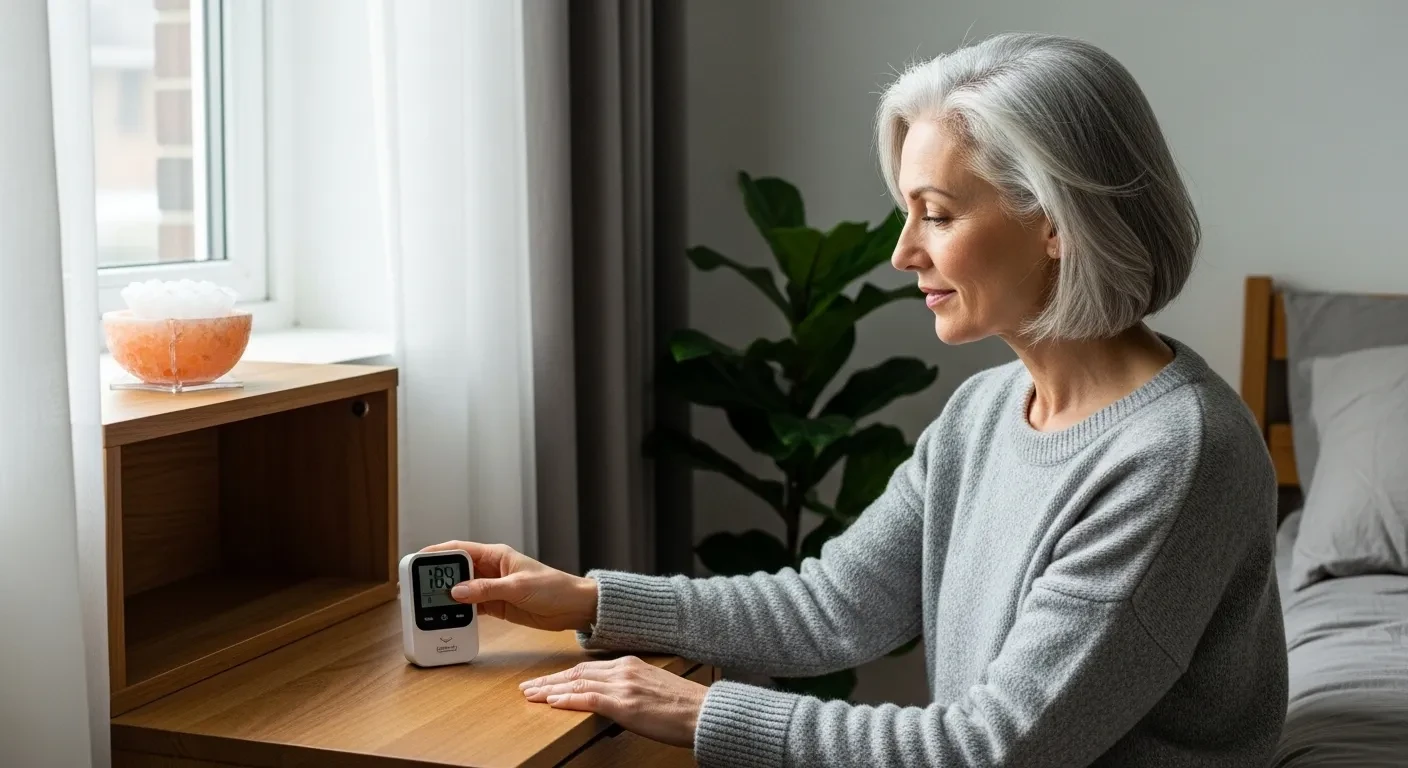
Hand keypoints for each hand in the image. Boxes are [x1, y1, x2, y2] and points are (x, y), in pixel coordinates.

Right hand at [418, 541, 597, 632]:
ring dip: (446, 597)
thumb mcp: (518, 587)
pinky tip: (447, 618)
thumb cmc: (553, 588)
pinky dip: (459, 612)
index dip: (436, 553)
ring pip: (461, 590)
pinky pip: (471, 607)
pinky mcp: (496, 605)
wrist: (573, 608)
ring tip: (426, 605)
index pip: (459, 550)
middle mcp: (491, 569)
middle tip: (415, 587)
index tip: (417, 560)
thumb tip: (456, 591)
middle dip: (436, 578)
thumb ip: (486, 590)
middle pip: (456, 571)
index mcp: (496, 555)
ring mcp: (492, 588)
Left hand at [520, 656, 707, 748]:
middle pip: (576, 673)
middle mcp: (623, 670)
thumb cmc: (684, 706)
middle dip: (549, 680)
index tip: (546, 681)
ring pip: (577, 683)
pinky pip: (588, 698)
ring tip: (531, 695)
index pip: (587, 667)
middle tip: (527, 687)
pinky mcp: (625, 704)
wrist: (704, 711)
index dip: (562, 675)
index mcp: (630, 664)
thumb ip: (631, 687)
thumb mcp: (654, 687)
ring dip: (550, 690)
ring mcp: (623, 686)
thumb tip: (615, 698)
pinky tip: (552, 702)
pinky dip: (568, 699)